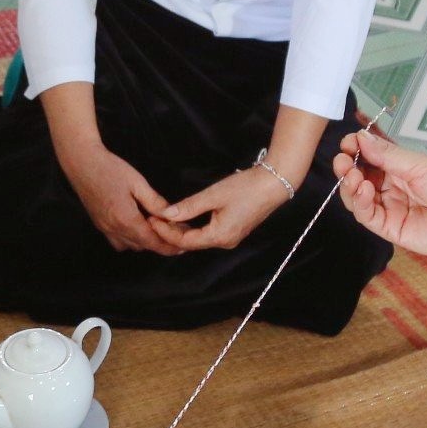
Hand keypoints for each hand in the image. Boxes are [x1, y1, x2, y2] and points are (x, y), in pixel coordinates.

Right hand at [58, 138, 179, 254]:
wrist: (81, 162)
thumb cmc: (110, 169)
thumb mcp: (137, 183)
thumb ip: (154, 202)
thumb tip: (171, 216)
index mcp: (126, 219)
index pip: (151, 242)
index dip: (168, 247)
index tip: (182, 248)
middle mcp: (114, 228)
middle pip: (142, 246)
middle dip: (159, 242)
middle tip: (174, 231)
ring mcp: (104, 228)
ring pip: (129, 245)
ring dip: (144, 241)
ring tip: (157, 228)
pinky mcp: (99, 223)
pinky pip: (117, 241)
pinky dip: (130, 239)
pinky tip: (136, 226)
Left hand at [151, 164, 291, 252]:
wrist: (274, 184)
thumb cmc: (246, 188)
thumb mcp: (214, 195)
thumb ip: (189, 206)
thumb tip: (167, 214)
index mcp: (219, 236)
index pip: (185, 241)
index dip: (166, 232)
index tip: (152, 219)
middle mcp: (225, 242)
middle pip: (191, 243)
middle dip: (171, 232)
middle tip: (154, 219)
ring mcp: (230, 238)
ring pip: (199, 239)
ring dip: (182, 230)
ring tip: (165, 219)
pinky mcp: (234, 231)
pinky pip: (208, 234)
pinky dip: (194, 228)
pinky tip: (184, 219)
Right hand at [333, 127, 426, 264]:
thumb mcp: (421, 165)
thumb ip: (389, 155)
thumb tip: (362, 138)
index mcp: (403, 168)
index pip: (371, 156)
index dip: (358, 149)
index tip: (349, 141)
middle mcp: (393, 187)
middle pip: (360, 175)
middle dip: (348, 165)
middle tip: (343, 158)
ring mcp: (390, 207)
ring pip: (358, 196)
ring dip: (349, 183)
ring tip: (351, 173)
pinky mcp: (390, 228)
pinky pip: (366, 215)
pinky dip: (359, 201)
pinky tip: (363, 189)